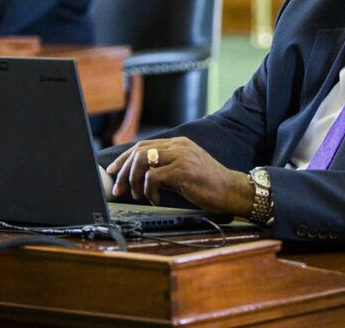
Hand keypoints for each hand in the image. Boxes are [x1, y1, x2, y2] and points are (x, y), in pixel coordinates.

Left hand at [106, 137, 253, 215]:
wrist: (231, 190)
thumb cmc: (209, 184)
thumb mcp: (185, 170)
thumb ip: (166, 167)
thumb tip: (140, 177)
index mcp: (178, 143)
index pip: (143, 145)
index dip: (124, 158)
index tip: (113, 171)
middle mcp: (178, 146)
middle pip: (138, 152)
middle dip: (123, 171)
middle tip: (118, 189)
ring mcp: (180, 156)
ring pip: (142, 161)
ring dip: (133, 181)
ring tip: (136, 195)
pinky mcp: (182, 170)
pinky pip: (153, 178)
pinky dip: (148, 191)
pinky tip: (155, 199)